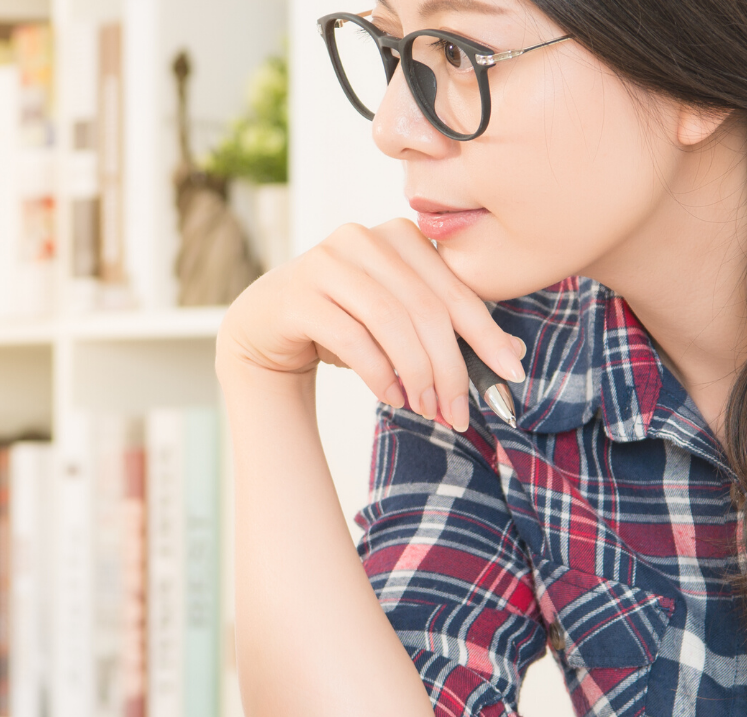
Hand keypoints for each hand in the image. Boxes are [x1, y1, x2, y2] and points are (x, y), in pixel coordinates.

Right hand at [216, 218, 525, 431]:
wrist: (270, 327)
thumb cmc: (345, 323)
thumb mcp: (402, 323)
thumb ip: (452, 330)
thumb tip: (514, 356)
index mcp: (399, 236)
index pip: (454, 290)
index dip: (487, 335)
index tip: (511, 377)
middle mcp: (363, 238)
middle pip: (426, 309)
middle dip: (450, 368)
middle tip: (457, 413)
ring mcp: (326, 262)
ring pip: (391, 322)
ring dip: (417, 375)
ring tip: (426, 410)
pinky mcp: (299, 295)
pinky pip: (353, 339)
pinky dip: (379, 375)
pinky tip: (392, 397)